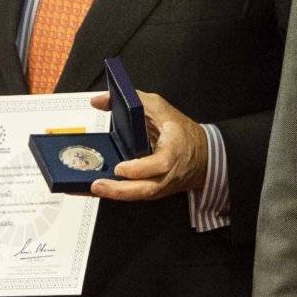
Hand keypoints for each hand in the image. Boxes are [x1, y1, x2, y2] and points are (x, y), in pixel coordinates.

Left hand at [88, 89, 209, 203]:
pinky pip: (136, 195)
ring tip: (93, 188)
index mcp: (174, 149)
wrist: (203, 156)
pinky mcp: (155, 190)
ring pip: (140, 196)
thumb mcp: (159, 107)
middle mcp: (168, 172)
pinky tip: (101, 190)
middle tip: (97, 185)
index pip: (160, 163)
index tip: (121, 168)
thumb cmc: (181, 132)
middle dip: (120, 190)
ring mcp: (162, 184)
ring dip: (115, 195)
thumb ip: (131, 100)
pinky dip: (118, 194)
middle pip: (146, 188)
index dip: (140, 168)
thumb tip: (99, 101)